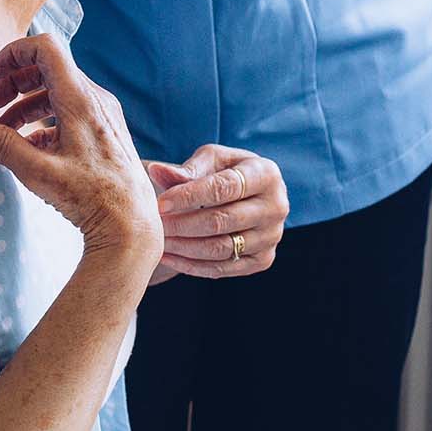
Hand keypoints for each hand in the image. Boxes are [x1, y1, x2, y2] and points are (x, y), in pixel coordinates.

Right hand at [0, 36, 162, 263]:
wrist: (131, 224)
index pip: (45, 49)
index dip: (13, 53)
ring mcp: (103, 115)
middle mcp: (95, 100)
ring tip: (2, 130)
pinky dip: (44, 121)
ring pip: (57, 92)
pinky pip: (70, 112)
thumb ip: (2, 147)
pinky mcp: (105, 131)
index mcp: (80, 99)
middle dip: (13, 82)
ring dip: (25, 104)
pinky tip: (29, 147)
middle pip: (47, 69)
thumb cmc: (91, 197)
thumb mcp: (39, 172)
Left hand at [147, 145, 287, 277]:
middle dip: (182, 224)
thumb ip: (185, 170)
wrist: (247, 196)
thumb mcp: (210, 161)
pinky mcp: (263, 260)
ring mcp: (272, 236)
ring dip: (184, 247)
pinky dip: (192, 266)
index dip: (189, 196)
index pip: (224, 187)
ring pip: (221, 248)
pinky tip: (168, 256)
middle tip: (155, 224)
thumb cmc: (224, 171)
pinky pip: (223, 269)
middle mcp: (276, 206)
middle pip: (222, 221)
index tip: (160, 203)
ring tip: (158, 240)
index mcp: (266, 173)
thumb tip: (155, 171)